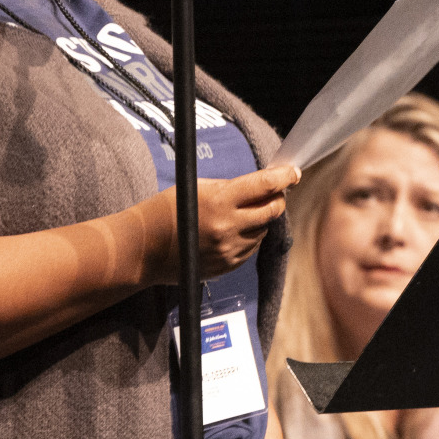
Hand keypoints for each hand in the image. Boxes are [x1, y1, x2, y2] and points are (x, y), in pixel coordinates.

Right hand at [141, 165, 299, 283]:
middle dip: (277, 199)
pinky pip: (251, 249)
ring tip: (241, 214)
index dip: (283, 177)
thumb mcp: (197, 188)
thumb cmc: (166, 211)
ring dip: (261, 220)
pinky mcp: (228, 266)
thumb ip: (231, 188)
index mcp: (220, 201)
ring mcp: (229, 249)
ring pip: (263, 231)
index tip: (293, 172)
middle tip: (272, 192)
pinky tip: (231, 232)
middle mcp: (228, 226)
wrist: (145, 249)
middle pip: (272, 210)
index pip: (264, 185)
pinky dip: (249, 238)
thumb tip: (261, 186)